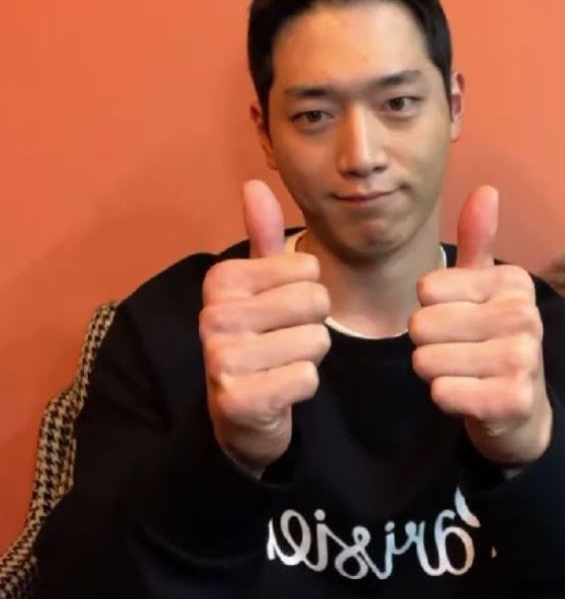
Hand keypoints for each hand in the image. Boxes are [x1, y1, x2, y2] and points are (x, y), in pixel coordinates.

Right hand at [199, 180, 330, 475]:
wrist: (240, 414)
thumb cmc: (259, 341)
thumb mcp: (259, 287)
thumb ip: (262, 238)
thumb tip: (254, 183)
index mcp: (221, 281)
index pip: (309, 269)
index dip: (307, 294)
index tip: (280, 314)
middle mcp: (214, 315)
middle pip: (315, 300)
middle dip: (313, 325)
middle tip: (284, 342)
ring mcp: (222, 359)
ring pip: (316, 340)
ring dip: (309, 357)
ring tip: (280, 366)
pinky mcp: (238, 399)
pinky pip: (306, 377)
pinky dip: (304, 386)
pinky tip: (279, 390)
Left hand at [409, 186, 552, 468]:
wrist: (520, 410)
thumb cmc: (489, 342)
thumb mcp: (482, 290)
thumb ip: (476, 243)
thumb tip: (486, 189)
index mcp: (512, 283)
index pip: (425, 289)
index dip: (430, 310)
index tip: (458, 322)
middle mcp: (524, 316)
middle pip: (421, 325)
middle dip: (426, 345)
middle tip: (456, 354)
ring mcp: (523, 359)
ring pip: (426, 360)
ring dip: (434, 373)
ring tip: (463, 374)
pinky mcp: (513, 400)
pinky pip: (441, 393)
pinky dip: (444, 398)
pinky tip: (468, 397)